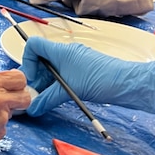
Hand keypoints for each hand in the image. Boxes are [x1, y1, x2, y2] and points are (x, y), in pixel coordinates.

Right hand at [0, 70, 30, 148]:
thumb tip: (5, 78)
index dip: (17, 84)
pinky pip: (4, 127)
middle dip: (18, 100)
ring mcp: (0, 116)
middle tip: (7, 103)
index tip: (13, 87)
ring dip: (3, 115)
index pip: (20, 78)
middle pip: (25, 96)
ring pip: (14, 113)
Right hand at [20, 37, 154, 115]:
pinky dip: (58, 84)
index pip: (33, 45)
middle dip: (36, 76)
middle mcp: (66, 52)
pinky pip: (63, 73)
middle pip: (41, 58)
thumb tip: (31, 108)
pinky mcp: (83, 69)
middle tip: (36, 94)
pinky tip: (59, 97)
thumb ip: (47, 99)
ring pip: (52, 68)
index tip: (32, 79)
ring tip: (46, 99)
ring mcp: (75, 60)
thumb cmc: (99, 80)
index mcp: (60, 51)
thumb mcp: (69, 91)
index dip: (27, 61)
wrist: (127, 83)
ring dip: (47, 83)